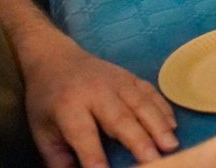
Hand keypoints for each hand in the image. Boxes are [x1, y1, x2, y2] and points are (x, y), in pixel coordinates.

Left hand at [22, 37, 177, 166]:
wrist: (55, 58)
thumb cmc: (47, 101)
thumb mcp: (42, 133)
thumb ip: (59, 159)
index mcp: (68, 107)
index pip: (84, 135)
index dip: (94, 156)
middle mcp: (96, 92)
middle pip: (120, 118)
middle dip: (139, 140)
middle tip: (155, 159)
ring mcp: (117, 82)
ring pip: (142, 104)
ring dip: (158, 125)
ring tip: (171, 145)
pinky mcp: (130, 76)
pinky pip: (151, 92)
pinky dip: (163, 108)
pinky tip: (173, 125)